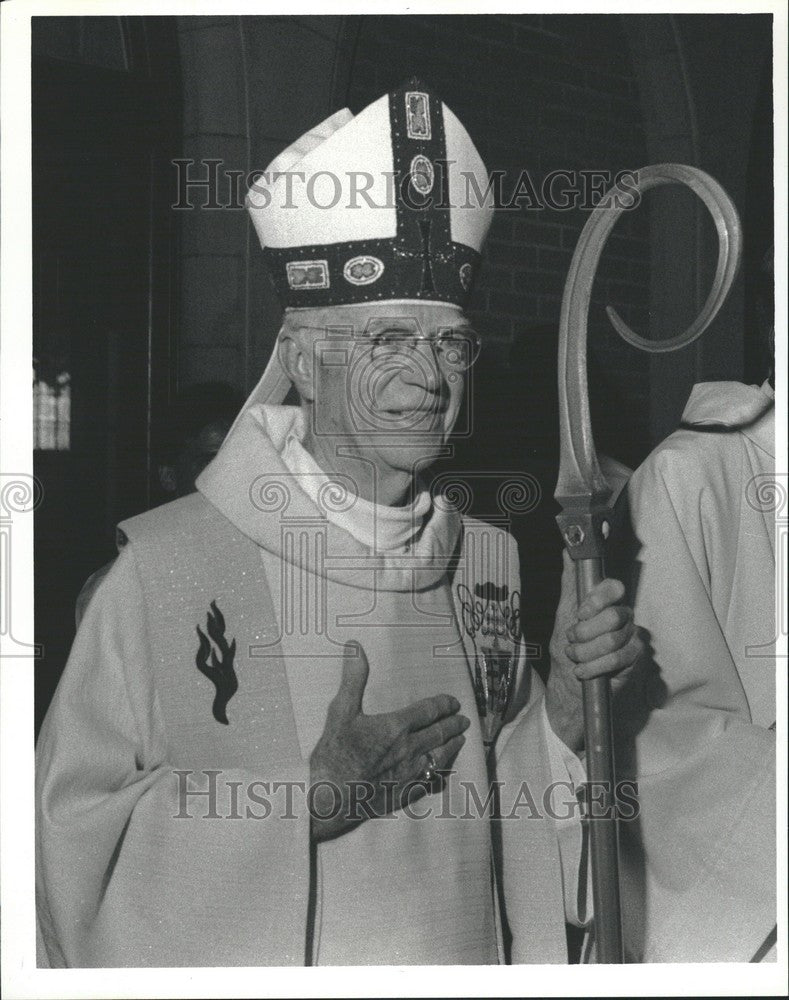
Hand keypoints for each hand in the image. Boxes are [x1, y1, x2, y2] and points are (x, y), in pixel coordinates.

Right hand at [309, 640, 469, 841]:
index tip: (453, 702)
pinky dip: (441, 772)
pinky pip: (431, 781)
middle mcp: (409, 749)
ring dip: (452, 746)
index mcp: (396, 727)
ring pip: (441, 757)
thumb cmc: (333, 755)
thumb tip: (355, 647)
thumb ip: (353, 678)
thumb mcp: (340, 710)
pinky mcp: (405, 794)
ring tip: (460, 740)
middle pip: (439, 733)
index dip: (444, 704)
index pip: (429, 711)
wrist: (329, 799)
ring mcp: (409, 774)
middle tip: (463, 720)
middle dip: (454, 724)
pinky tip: (443, 771)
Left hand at [546, 550, 642, 752]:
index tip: (580, 613)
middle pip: (615, 616)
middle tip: (571, 641)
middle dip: (586, 633)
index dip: (598, 600)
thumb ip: (570, 583)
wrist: (569, 685)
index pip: (613, 588)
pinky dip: (595, 667)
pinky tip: (583, 671)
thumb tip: (568, 551)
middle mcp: (621, 616)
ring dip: (586, 652)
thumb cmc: (566, 648)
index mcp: (604, 602)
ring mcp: (631, 637)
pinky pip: (620, 659)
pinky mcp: (635, 659)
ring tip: (575, 658)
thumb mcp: (562, 614)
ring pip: (615, 639)